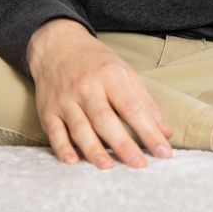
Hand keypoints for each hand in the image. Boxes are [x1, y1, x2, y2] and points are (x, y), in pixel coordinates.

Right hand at [26, 18, 172, 168]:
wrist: (57, 45)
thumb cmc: (96, 63)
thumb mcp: (125, 72)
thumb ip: (145, 103)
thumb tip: (165, 133)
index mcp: (110, 76)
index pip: (132, 108)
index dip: (148, 131)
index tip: (163, 152)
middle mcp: (86, 87)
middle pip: (105, 119)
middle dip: (123, 144)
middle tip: (140, 165)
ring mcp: (65, 99)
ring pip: (79, 127)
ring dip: (93, 149)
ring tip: (107, 167)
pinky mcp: (47, 110)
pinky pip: (54, 132)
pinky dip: (62, 147)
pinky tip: (72, 161)